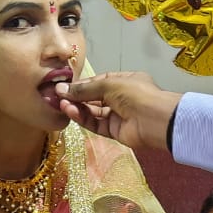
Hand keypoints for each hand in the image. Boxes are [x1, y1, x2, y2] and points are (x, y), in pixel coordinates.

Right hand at [57, 72, 181, 151]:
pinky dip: (84, 119)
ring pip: (93, 112)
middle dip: (76, 97)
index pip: (98, 82)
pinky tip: (72, 112)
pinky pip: (96, 124)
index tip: (64, 86)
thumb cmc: (135, 95)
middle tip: (57, 97)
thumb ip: (84, 89)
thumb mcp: (108, 84)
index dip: (82, 84)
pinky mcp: (115, 131)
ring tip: (63, 105)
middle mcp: (121, 98)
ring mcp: (118, 115)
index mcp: (124, 81)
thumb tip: (60, 90)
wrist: (155, 121)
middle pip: (94, 97)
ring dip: (77, 108)